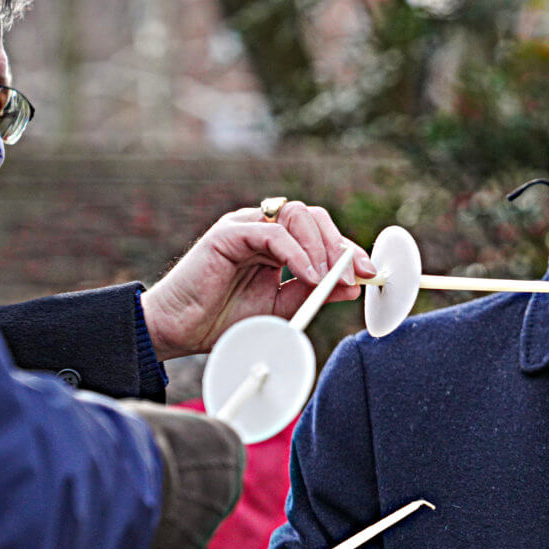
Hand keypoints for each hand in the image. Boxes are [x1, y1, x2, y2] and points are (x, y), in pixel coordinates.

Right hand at [141, 202, 377, 359]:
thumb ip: (315, 294)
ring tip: (328, 279)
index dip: (347, 250)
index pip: (320, 235)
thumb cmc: (224, 321)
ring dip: (321, 246)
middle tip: (357, 272)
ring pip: (297, 215)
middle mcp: (263, 231)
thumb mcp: (282, 309)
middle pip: (314, 217)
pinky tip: (309, 276)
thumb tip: (352, 285)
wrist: (179, 333)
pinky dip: (297, 253)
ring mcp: (245, 228)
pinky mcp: (228, 233)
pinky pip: (272, 233)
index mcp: (277, 246)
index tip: (369, 272)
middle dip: (341, 244)